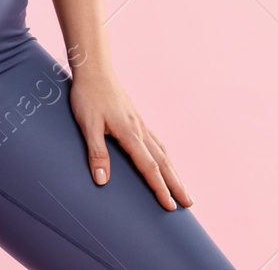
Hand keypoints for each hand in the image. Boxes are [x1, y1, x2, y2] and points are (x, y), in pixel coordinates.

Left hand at [68, 65, 192, 210]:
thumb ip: (97, 153)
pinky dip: (166, 157)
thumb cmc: (89, 97)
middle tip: (189, 203)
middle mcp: (140, 130)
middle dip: (176, 184)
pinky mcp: (137, 119)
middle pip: (163, 162)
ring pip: (163, 152)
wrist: (95, 70)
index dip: (160, 188)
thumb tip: (102, 181)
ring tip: (182, 188)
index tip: (170, 206)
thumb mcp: (88, 125)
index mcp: (130, 133)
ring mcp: (140, 124)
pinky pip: (157, 142)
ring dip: (174, 172)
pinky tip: (166, 161)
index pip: (149, 167)